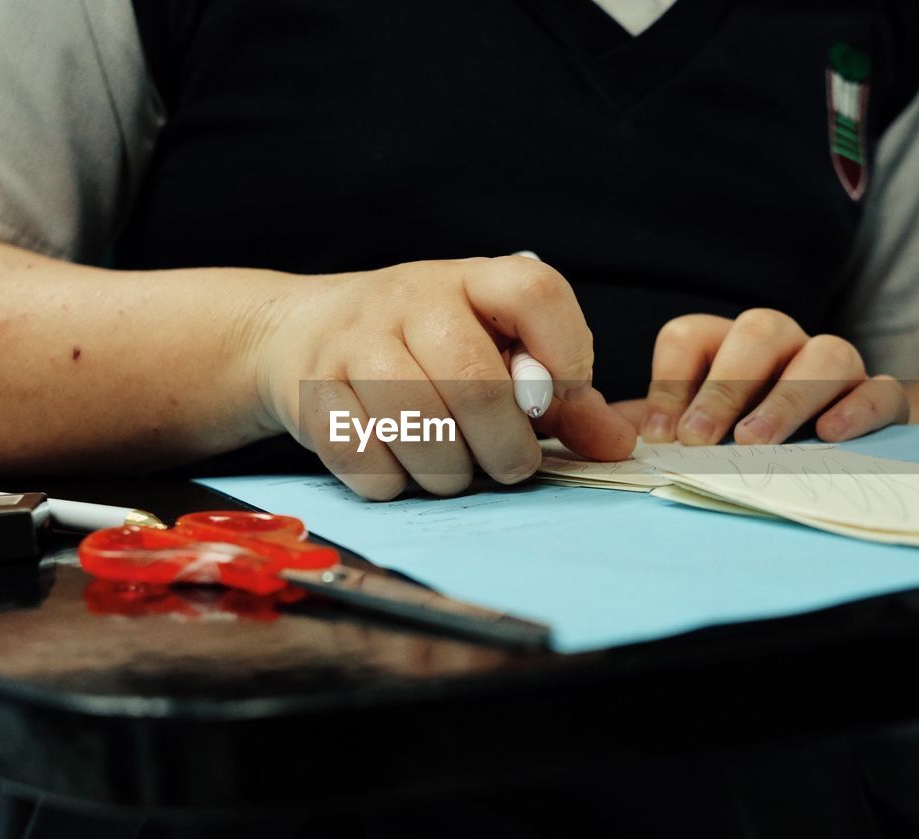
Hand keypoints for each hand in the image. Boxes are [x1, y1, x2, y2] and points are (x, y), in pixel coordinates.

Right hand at [261, 256, 635, 498]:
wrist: (302, 330)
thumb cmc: (422, 347)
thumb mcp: (494, 349)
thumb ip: (559, 397)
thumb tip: (617, 444)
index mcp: (470, 279)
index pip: (534, 292)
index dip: (565, 352)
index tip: (557, 399)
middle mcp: (410, 298)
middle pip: (475, 379)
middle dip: (505, 443)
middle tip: (511, 465)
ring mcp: (355, 340)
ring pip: (417, 423)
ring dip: (448, 470)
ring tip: (454, 472)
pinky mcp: (312, 388)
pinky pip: (362, 454)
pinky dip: (392, 480)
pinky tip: (401, 471)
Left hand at [633, 309, 908, 444]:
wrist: (825, 453)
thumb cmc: (736, 440)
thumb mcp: (683, 435)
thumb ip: (644, 431)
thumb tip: (594, 436)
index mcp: (724, 346)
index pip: (691, 336)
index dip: (670, 381)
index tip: (656, 435)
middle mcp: (780, 345)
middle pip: (758, 332)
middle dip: (723, 387)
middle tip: (698, 440)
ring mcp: (834, 366)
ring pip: (824, 354)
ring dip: (787, 397)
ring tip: (755, 442)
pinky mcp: (877, 398)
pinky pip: (880, 390)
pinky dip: (859, 409)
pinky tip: (830, 435)